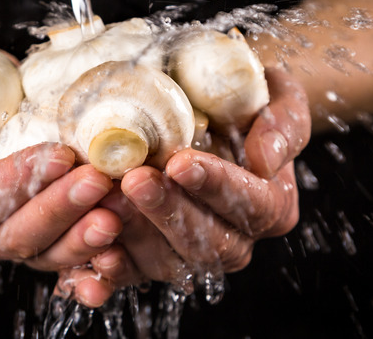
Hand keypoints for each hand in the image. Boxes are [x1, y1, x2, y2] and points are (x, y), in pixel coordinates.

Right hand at [0, 72, 121, 274]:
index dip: (20, 182)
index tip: (59, 155)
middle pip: (19, 235)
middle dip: (62, 208)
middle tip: (100, 179)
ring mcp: (8, 239)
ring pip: (50, 251)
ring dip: (87, 233)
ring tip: (122, 206)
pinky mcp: (42, 234)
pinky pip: (71, 251)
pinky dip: (99, 248)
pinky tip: (128, 229)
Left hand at [66, 67, 310, 298]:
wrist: (205, 109)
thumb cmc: (243, 100)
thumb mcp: (278, 96)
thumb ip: (282, 124)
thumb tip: (266, 159)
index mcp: (271, 205)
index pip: (252, 205)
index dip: (216, 186)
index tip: (180, 162)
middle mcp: (235, 239)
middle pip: (207, 243)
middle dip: (168, 211)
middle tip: (135, 179)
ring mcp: (189, 254)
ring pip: (166, 262)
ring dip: (134, 236)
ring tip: (105, 202)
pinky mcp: (149, 260)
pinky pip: (130, 275)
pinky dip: (108, 271)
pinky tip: (89, 259)